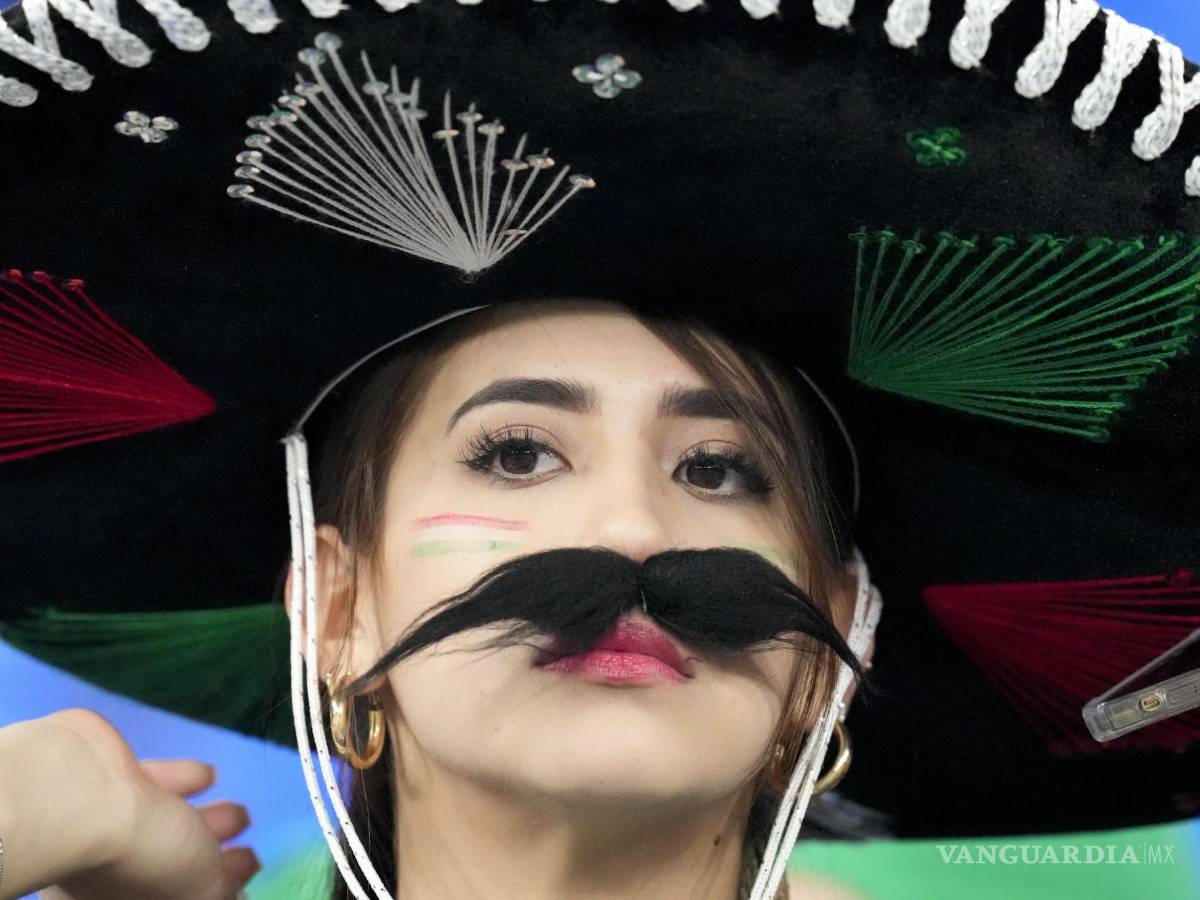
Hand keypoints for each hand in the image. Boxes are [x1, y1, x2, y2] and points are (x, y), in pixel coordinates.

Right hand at [39, 709, 259, 899]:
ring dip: (205, 821)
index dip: (212, 894)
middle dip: (212, 862)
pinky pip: (151, 785)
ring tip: (241, 814)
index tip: (242, 887)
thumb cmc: (141, 858)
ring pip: (164, 826)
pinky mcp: (105, 778)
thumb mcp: (199, 893)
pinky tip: (210, 775)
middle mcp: (102, 877)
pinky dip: (183, 781)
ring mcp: (102, 826)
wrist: (82, 794)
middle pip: (169, 870)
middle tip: (248, 855)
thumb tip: (234, 897)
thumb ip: (219, 895)